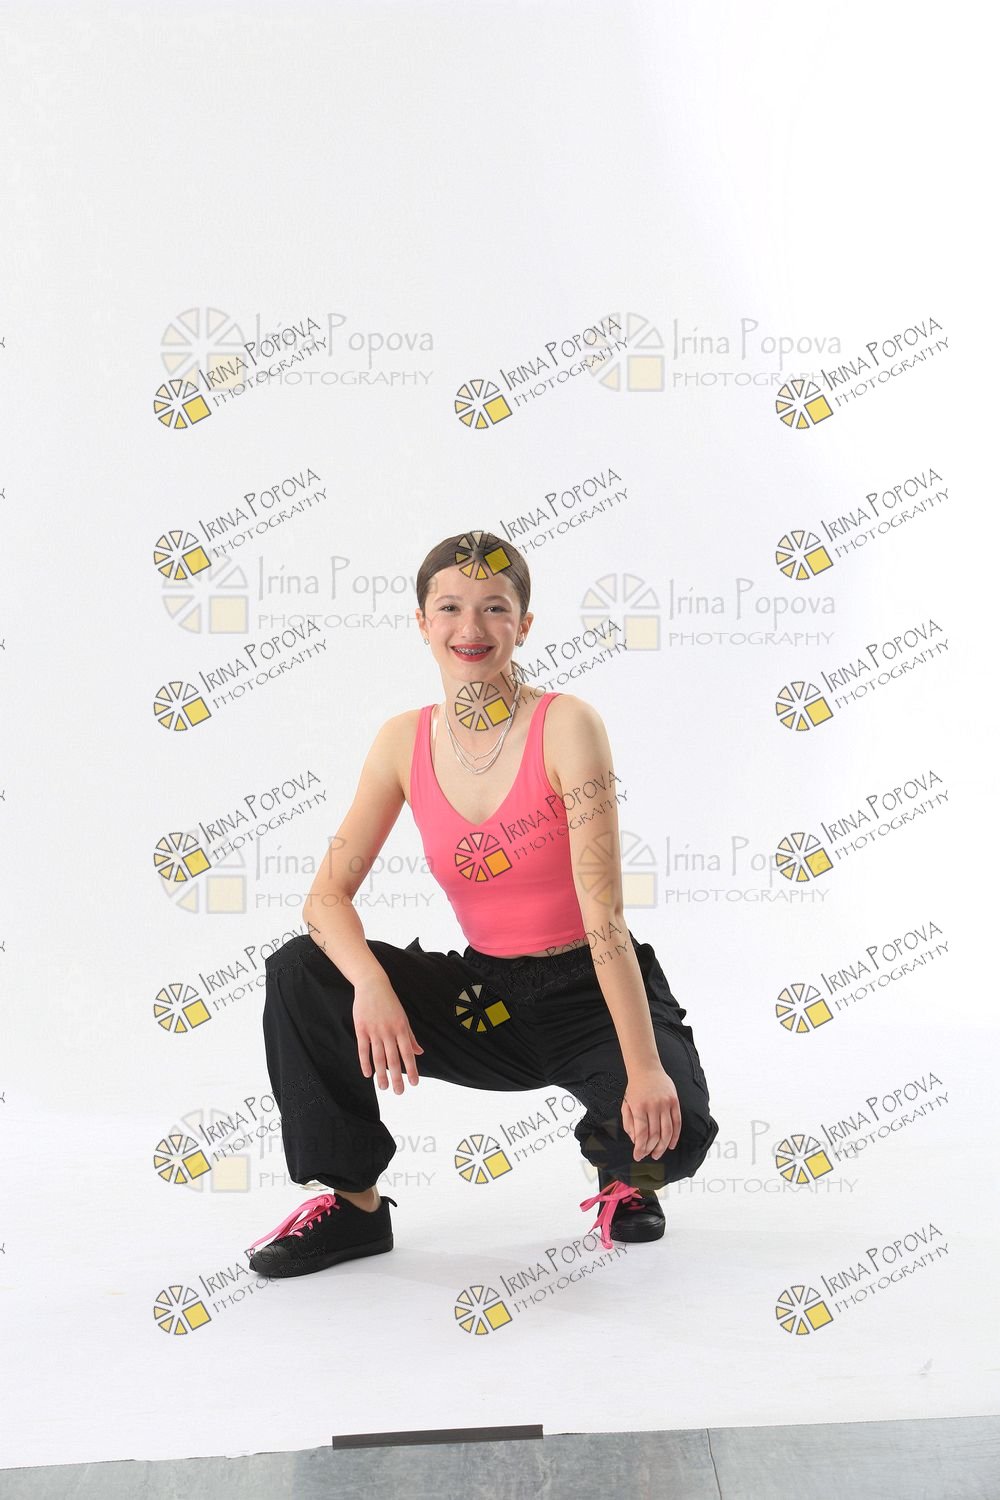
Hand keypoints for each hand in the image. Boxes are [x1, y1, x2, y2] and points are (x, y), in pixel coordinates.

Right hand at [353, 979, 424, 1093]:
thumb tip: (419, 1053)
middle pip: (393, 1058)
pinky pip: (363, 1049)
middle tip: (399, 1092)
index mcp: (401, 1028)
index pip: (408, 1053)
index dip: (412, 1069)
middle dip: (397, 1077)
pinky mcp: (361, 1029)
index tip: (415, 1083)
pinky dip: (365, 1063)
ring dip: (381, 1074)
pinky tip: (368, 1074)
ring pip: (378, 1057)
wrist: (373, 985)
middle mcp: (389, 1031)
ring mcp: (374, 1030)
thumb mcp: (403, 1018)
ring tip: (384, 1088)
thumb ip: (410, 1037)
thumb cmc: (390, 1003)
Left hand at [622, 1063, 680, 1159]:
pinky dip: (675, 1136)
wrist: (646, 1069)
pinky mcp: (675, 1102)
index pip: (641, 1133)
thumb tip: (635, 1141)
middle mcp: (653, 1105)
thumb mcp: (626, 1104)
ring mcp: (665, 1103)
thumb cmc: (634, 1089)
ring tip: (658, 1154)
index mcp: (638, 1107)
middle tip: (649, 1156)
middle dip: (651, 1149)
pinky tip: (671, 1145)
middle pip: (655, 1134)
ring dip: (663, 1146)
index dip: (640, 1148)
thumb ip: (629, 1123)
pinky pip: (677, 1122)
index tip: (638, 1156)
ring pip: (667, 1131)